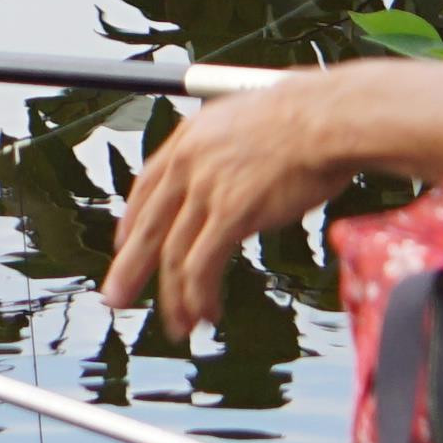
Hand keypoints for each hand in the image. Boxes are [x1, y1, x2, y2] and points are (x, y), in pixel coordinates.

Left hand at [102, 77, 387, 335]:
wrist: (326, 118)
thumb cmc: (307, 117)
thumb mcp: (248, 119)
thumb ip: (228, 148)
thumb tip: (235, 169)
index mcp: (191, 137)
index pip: (147, 186)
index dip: (133, 222)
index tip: (126, 245)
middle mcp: (190, 163)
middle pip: (148, 226)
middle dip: (129, 268)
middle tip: (115, 297)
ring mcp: (207, 189)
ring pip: (173, 254)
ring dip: (173, 297)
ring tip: (178, 325)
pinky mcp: (230, 214)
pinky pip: (202, 266)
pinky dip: (199, 295)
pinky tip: (206, 312)